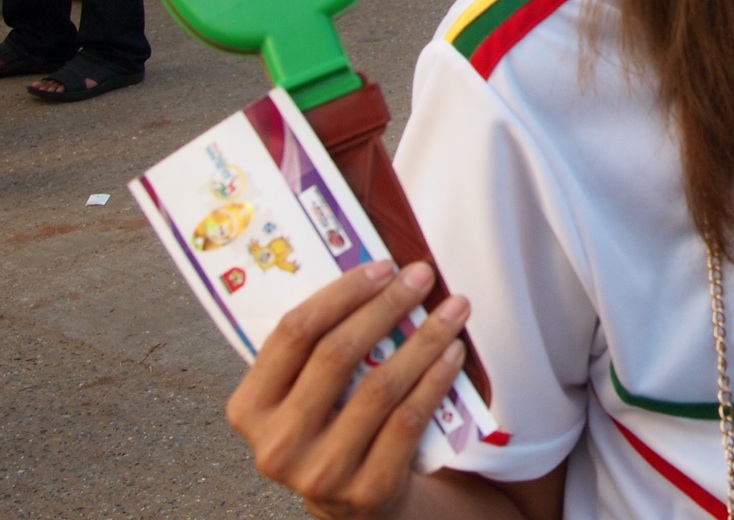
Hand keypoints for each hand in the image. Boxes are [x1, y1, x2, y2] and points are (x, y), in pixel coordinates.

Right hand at [225, 260, 470, 519]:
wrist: (352, 501)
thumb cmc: (329, 424)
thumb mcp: (302, 394)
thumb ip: (316, 349)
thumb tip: (375, 273)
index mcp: (250, 408)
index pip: (293, 333)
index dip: (341, 293)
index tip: (383, 266)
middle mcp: (277, 444)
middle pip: (337, 355)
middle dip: (386, 306)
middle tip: (423, 276)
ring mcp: (320, 472)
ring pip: (379, 387)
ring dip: (423, 340)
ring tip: (453, 309)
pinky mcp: (366, 489)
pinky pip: (407, 421)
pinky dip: (435, 380)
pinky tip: (453, 353)